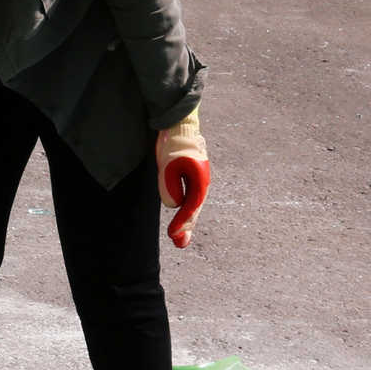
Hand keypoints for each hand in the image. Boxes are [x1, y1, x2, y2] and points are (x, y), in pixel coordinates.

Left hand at [155, 109, 209, 248]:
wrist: (181, 126)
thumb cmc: (175, 142)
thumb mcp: (169, 163)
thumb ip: (170, 184)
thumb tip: (173, 205)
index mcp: (199, 179)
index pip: (190, 206)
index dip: (182, 222)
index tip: (173, 235)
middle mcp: (201, 182)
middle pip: (194, 209)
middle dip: (186, 227)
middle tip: (179, 243)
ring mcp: (197, 180)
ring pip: (192, 205)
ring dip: (187, 221)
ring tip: (181, 238)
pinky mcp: (191, 177)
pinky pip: (189, 198)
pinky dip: (186, 210)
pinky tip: (182, 218)